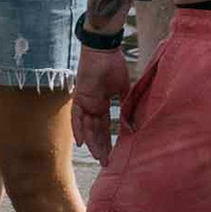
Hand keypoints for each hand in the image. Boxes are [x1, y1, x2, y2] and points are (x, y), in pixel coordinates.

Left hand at [71, 36, 128, 160]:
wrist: (105, 48)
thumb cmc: (114, 64)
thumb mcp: (123, 88)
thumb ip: (126, 103)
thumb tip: (133, 119)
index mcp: (101, 105)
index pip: (104, 127)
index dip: (108, 141)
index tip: (113, 155)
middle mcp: (91, 106)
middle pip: (96, 131)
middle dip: (101, 147)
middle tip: (106, 162)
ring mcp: (85, 102)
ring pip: (88, 127)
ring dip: (93, 143)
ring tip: (99, 157)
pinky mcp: (79, 97)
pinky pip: (76, 116)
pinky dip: (78, 129)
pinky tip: (81, 143)